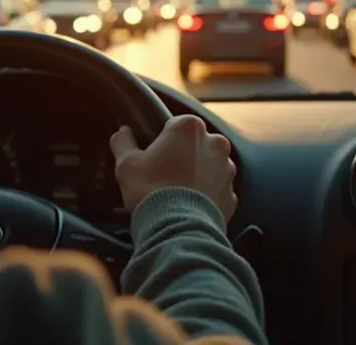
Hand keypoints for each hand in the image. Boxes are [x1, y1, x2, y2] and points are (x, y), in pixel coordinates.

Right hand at [109, 115, 236, 221]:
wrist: (178, 230)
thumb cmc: (150, 189)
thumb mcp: (127, 164)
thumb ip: (123, 142)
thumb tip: (123, 132)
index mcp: (190, 127)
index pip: (173, 125)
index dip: (161, 141)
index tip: (152, 157)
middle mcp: (215, 143)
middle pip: (194, 144)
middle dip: (182, 156)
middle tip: (163, 176)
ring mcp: (227, 170)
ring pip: (209, 166)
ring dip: (196, 174)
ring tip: (177, 194)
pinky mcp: (232, 195)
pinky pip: (216, 190)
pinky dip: (206, 195)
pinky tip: (189, 207)